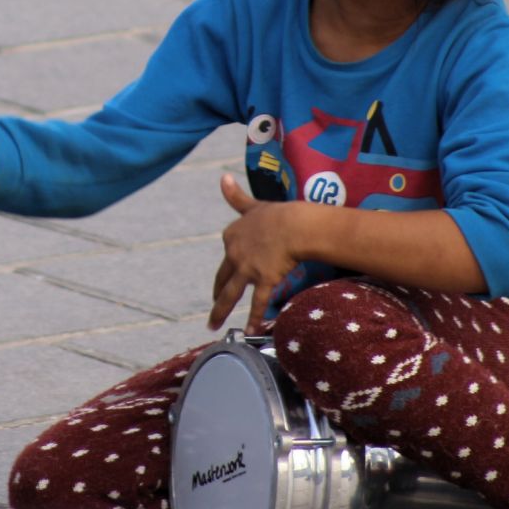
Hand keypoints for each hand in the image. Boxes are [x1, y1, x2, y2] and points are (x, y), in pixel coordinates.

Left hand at [209, 173, 301, 333]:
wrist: (295, 225)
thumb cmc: (279, 214)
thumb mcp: (253, 204)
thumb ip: (236, 196)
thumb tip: (222, 177)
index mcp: (232, 235)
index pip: (228, 252)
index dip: (231, 263)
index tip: (229, 274)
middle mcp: (234, 253)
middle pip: (223, 277)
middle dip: (217, 294)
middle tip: (212, 306)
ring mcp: (247, 268)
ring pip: (230, 294)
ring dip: (219, 311)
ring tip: (212, 326)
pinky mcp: (262, 279)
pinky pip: (257, 302)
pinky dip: (253, 317)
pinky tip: (249, 331)